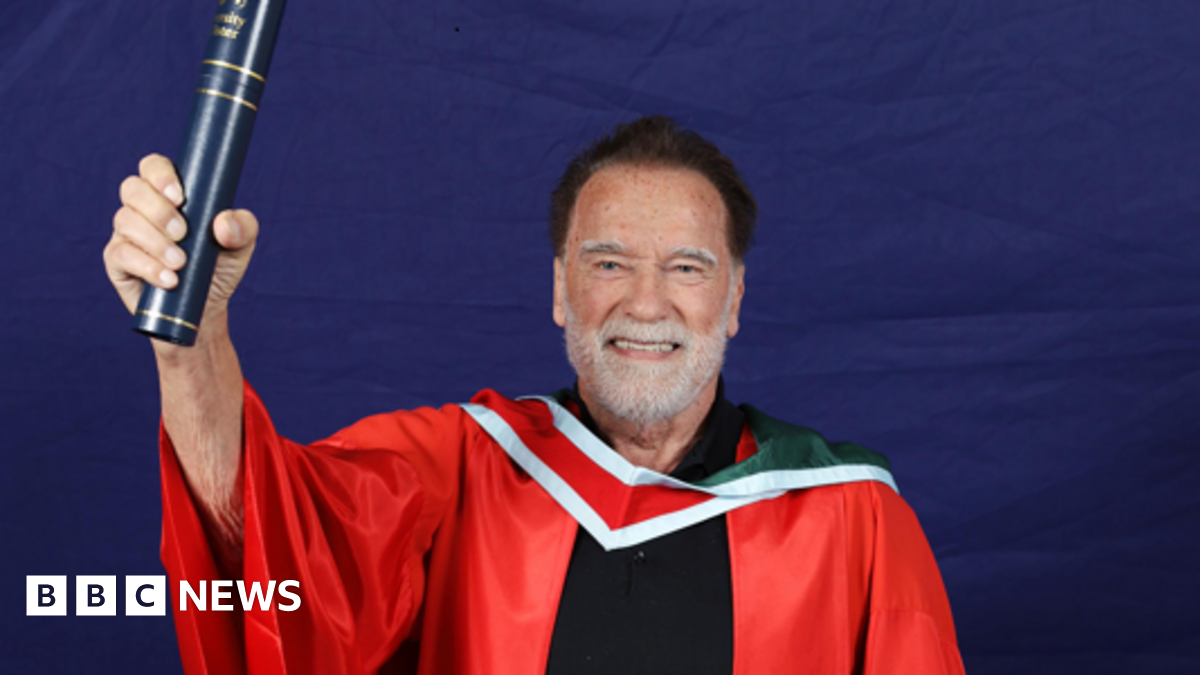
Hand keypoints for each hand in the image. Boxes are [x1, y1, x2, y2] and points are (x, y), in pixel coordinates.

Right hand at [103, 153, 258, 321]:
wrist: (204, 307)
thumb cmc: (218, 267)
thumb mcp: (240, 246)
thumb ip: (243, 228)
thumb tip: (224, 223)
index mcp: (170, 195)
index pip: (153, 167)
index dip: (160, 174)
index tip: (180, 197)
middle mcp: (143, 209)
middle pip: (133, 189)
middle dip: (158, 210)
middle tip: (183, 233)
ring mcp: (126, 233)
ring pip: (125, 220)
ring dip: (155, 241)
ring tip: (181, 263)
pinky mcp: (117, 261)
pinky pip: (121, 254)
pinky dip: (147, 266)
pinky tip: (168, 279)